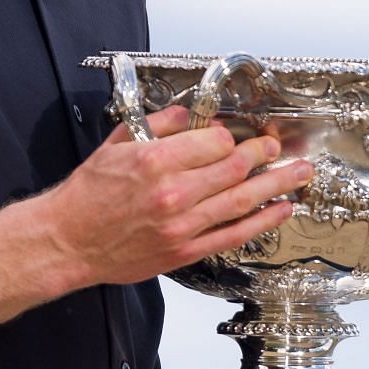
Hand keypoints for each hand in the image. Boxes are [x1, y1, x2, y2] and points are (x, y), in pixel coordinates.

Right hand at [36, 104, 311, 287]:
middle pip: (235, 168)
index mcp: (155, 161)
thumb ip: (156, 126)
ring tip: (300, 174)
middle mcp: (173, 193)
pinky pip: (233, 234)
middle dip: (264, 154)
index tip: (235, 135)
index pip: (212, 142)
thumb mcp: (115, 146)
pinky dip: (262, 221)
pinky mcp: (185, 251)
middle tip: (278, 148)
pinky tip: (280, 210)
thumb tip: (189, 116)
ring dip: (276, 185)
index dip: (230, 136)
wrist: (69, 241)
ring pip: (242, 200)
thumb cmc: (88, 195)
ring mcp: (182, 225)